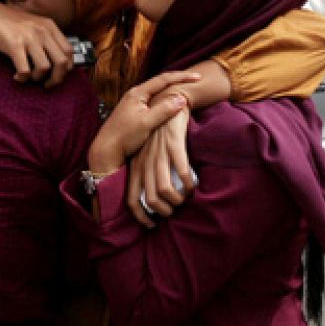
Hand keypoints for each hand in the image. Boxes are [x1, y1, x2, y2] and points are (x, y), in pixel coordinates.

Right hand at [0, 1, 74, 85]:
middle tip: (47, 84)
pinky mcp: (14, 45)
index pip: (69, 50)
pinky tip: (17, 76)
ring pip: (44, 68)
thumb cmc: (10, 22)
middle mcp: (42, 31)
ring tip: (28, 77)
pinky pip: (25, 70)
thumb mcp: (34, 24)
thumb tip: (57, 60)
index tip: (59, 74)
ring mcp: (29, 38)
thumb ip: (47, 37)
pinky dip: (22, 78)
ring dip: (37, 78)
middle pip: (61, 62)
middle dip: (57, 79)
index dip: (67, 67)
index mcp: (50, 26)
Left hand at [87, 71, 201, 174]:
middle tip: (194, 80)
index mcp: (138, 93)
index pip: (164, 79)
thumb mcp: (146, 123)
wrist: (106, 150)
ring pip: (157, 92)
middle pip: (160, 83)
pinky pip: (154, 101)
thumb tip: (181, 99)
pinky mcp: (134, 113)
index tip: (198, 77)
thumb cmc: (124, 137)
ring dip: (172, 90)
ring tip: (186, 89)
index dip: (182, 77)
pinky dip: (165, 100)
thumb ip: (163, 110)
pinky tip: (171, 104)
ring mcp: (133, 104)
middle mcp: (135, 95)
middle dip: (178, 80)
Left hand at [127, 108, 193, 227]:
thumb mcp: (147, 151)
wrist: (169, 100)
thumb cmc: (159, 130)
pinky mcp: (173, 145)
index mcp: (136, 165)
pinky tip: (193, 186)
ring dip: (177, 200)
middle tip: (174, 211)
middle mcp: (145, 162)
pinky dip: (188, 184)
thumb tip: (154, 195)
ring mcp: (158, 154)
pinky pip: (182, 172)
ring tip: (184, 200)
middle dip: (164, 211)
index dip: (140, 216)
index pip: (131, 199)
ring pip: (165, 189)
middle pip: (151, 198)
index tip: (151, 225)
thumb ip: (147, 171)